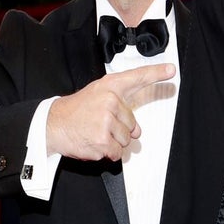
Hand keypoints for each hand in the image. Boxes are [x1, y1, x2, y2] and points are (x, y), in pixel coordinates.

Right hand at [46, 64, 175, 160]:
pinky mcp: (102, 139)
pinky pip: (117, 152)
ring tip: (95, 132)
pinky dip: (108, 153)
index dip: (156, 73)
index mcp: (110, 87)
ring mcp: (106, 120)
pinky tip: (94, 142)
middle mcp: (110, 101)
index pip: (137, 77)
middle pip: (132, 124)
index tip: (172, 70)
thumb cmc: (77, 112)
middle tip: (98, 124)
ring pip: (126, 140)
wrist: (52, 124)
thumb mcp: (97, 98)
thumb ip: (121, 109)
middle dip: (119, 130)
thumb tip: (137, 131)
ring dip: (113, 142)